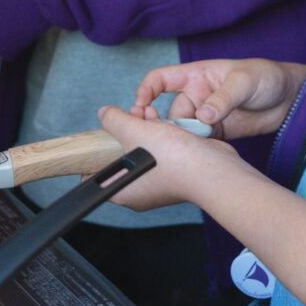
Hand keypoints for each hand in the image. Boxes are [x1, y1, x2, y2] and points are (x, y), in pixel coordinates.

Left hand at [97, 104, 249, 209]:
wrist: (213, 168)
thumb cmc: (174, 161)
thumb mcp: (134, 133)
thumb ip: (115, 121)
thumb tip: (104, 114)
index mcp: (124, 192)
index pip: (97, 177)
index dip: (92, 156)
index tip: (95, 139)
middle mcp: (141, 190)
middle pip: (121, 157)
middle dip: (124, 133)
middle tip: (126, 118)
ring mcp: (160, 181)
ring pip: (143, 151)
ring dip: (144, 129)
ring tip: (145, 114)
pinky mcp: (177, 170)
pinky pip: (161, 150)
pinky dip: (161, 134)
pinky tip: (161, 120)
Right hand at [130, 59, 305, 140]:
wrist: (291, 98)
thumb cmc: (266, 77)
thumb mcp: (244, 81)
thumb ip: (223, 98)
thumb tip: (203, 117)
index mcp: (195, 76)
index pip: (160, 80)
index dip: (145, 92)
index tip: (140, 108)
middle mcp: (196, 96)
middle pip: (170, 113)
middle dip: (168, 127)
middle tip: (172, 140)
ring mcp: (205, 116)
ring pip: (184, 132)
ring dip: (184, 142)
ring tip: (190, 151)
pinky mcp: (217, 134)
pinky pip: (200, 143)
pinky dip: (199, 150)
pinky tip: (203, 157)